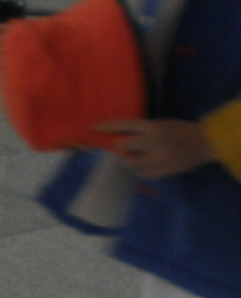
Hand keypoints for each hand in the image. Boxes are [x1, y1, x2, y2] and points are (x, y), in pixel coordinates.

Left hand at [98, 119, 216, 178]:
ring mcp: (159, 159)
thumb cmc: (180, 130)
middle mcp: (154, 143)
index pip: (124, 125)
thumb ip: (141, 130)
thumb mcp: (160, 124)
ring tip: (134, 157)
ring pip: (131, 163)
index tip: (93, 128)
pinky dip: (140, 170)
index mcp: (153, 127)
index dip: (107, 127)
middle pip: (123, 147)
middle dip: (120, 147)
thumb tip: (117, 136)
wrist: (205, 143)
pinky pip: (143, 174)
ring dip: (128, 160)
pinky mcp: (165, 171)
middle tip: (121, 148)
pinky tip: (144, 165)